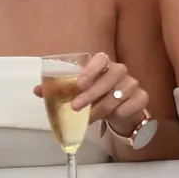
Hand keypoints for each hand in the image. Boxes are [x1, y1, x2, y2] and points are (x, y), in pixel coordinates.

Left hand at [34, 53, 149, 135]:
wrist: (120, 110)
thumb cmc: (97, 97)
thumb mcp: (80, 93)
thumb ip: (61, 90)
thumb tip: (37, 91)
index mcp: (104, 65)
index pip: (101, 58)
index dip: (91, 69)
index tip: (79, 83)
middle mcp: (120, 71)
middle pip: (112, 75)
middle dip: (93, 92)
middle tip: (75, 106)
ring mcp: (133, 84)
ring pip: (119, 94)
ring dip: (101, 108)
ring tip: (88, 118)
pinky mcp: (142, 97)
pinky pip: (130, 106)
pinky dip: (118, 113)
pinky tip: (111, 117)